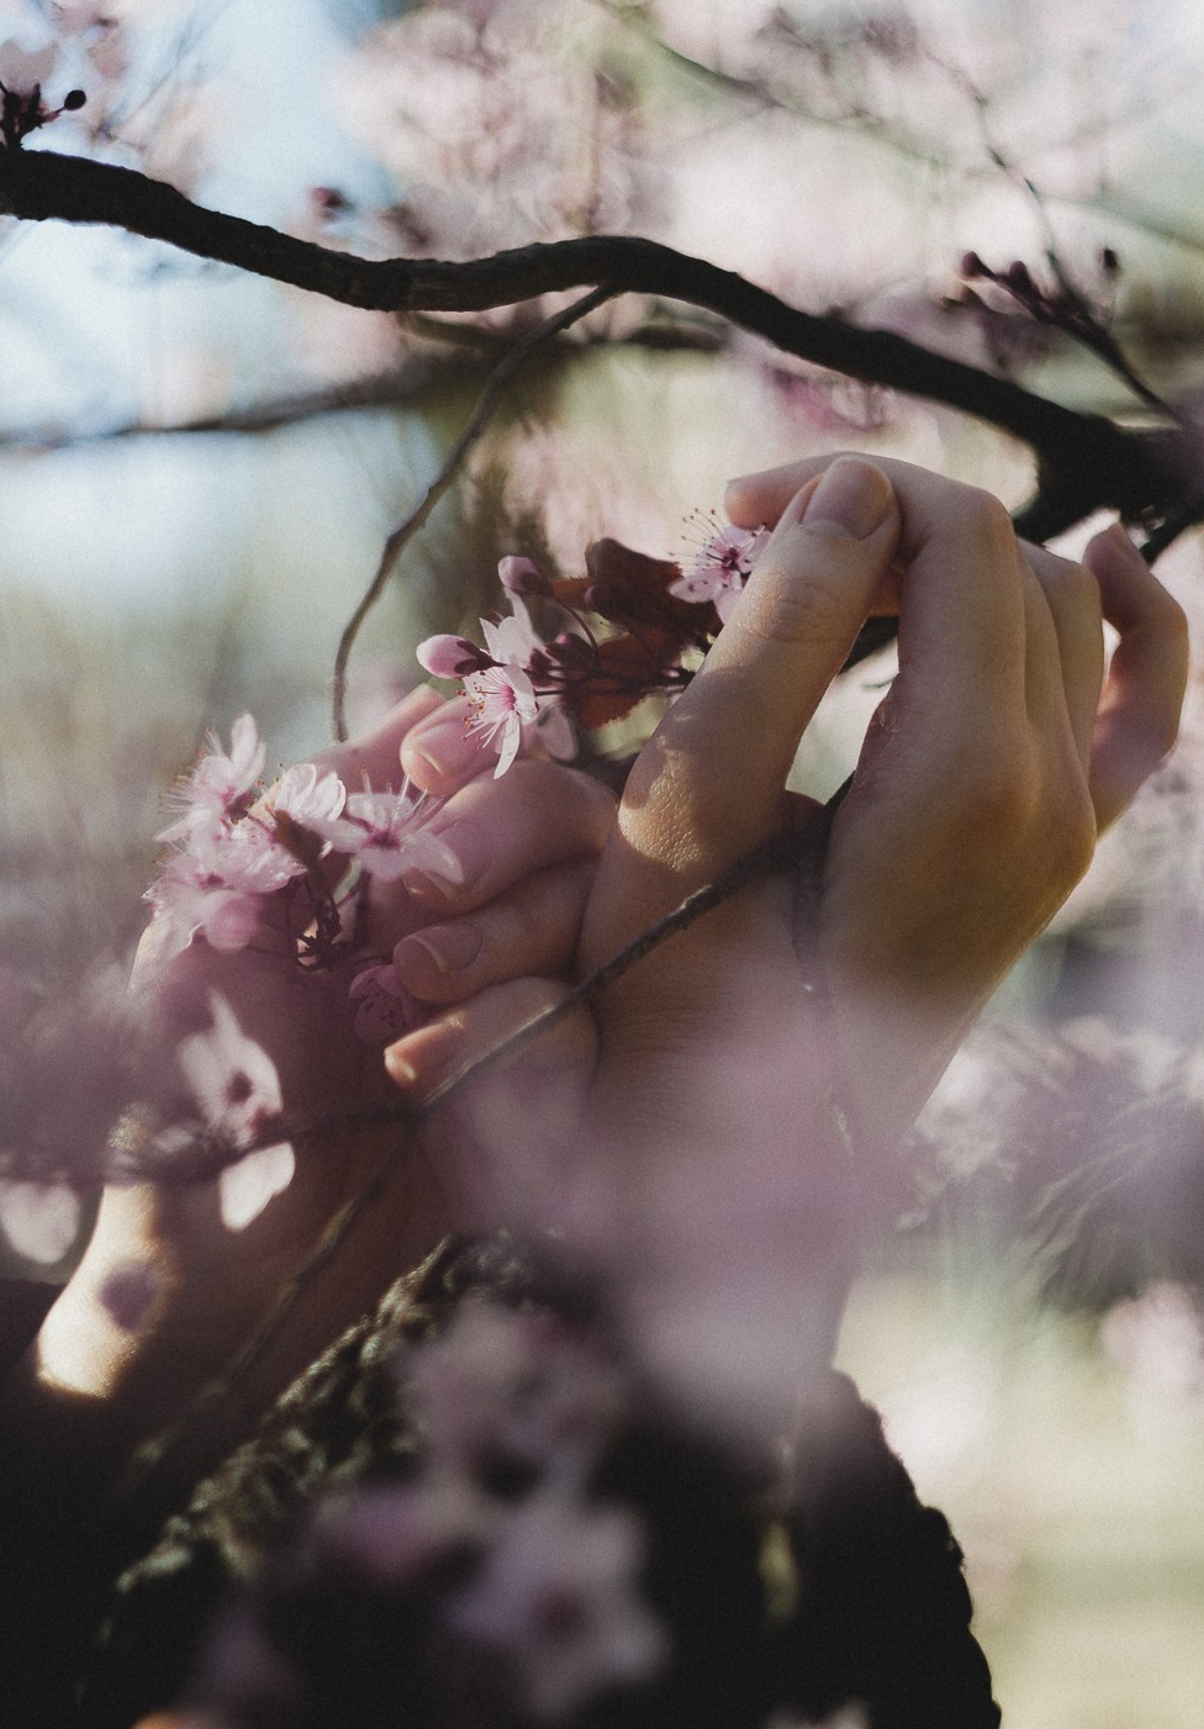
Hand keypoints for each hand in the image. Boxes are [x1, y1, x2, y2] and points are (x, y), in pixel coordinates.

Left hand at [15, 688, 612, 1481]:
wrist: (220, 1274)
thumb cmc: (194, 1090)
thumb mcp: (222, 923)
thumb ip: (312, 811)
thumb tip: (424, 697)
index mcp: (395, 871)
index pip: (492, 768)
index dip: (481, 761)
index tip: (431, 768)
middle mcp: (477, 923)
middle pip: (569, 823)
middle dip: (496, 853)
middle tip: (409, 935)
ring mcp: (522, 1008)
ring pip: (589, 922)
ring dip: (499, 961)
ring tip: (396, 1040)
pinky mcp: (552, 1100)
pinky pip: (586, 1030)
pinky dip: (516, 1049)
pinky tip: (429, 1089)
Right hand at [578, 454, 1186, 1140]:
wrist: (724, 1156)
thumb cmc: (676, 993)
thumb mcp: (691, 808)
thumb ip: (779, 636)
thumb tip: (857, 489)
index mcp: (965, 781)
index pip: (961, 541)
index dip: (847, 490)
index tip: (729, 512)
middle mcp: (1049, 799)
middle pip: (1013, 567)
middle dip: (890, 523)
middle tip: (754, 548)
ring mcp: (1068, 836)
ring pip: (1060, 618)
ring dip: (953, 569)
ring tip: (835, 581)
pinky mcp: (1056, 860)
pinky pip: (1135, 712)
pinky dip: (1129, 627)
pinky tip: (1107, 563)